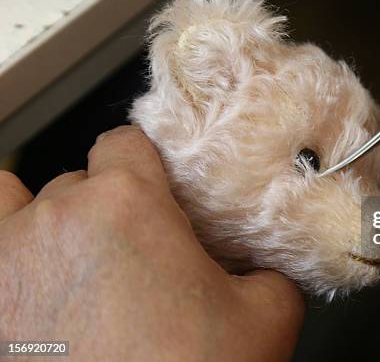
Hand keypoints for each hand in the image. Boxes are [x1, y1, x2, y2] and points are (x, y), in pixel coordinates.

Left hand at [0, 126, 303, 360]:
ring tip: (77, 260)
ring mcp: (8, 254)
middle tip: (135, 258)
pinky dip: (9, 240)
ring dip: (53, 220)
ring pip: (26, 202)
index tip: (154, 195)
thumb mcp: (265, 318)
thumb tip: (263, 268)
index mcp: (128, 204)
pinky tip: (32, 270)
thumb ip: (271, 272)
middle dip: (110, 211)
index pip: (126, 144)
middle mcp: (58, 217)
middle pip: (82, 181)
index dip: (145, 168)